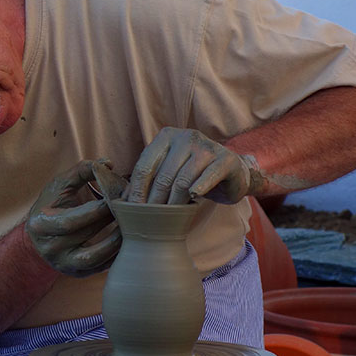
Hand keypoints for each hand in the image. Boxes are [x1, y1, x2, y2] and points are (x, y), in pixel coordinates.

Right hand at [25, 160, 122, 276]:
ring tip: (132, 226)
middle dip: (109, 222)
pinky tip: (128, 240)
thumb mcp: (61, 185)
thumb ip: (82, 171)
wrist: (40, 235)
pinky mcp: (77, 273)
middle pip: (84, 236)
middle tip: (130, 211)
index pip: (70, 221)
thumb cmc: (53, 204)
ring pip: (95, 257)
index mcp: (40, 225)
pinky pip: (100, 267)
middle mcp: (49, 248)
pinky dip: (116, 254)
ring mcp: (63, 264)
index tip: (115, 199)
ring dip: (116, 241)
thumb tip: (108, 163)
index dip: (95, 210)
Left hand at [127, 127, 262, 204]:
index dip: (137, 190)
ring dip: (174, 202)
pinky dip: (199, 189)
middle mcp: (185, 137)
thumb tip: (122, 201)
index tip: (133, 210)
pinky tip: (193, 198)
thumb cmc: (194, 174)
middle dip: (154, 200)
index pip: (145, 165)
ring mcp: (206, 146)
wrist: (232, 171)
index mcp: (166, 137)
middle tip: (150, 219)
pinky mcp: (225, 159)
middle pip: (163, 175)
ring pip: (183, 180)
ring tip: (169, 217)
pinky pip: (208, 176)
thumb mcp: (169, 172)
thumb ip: (148, 180)